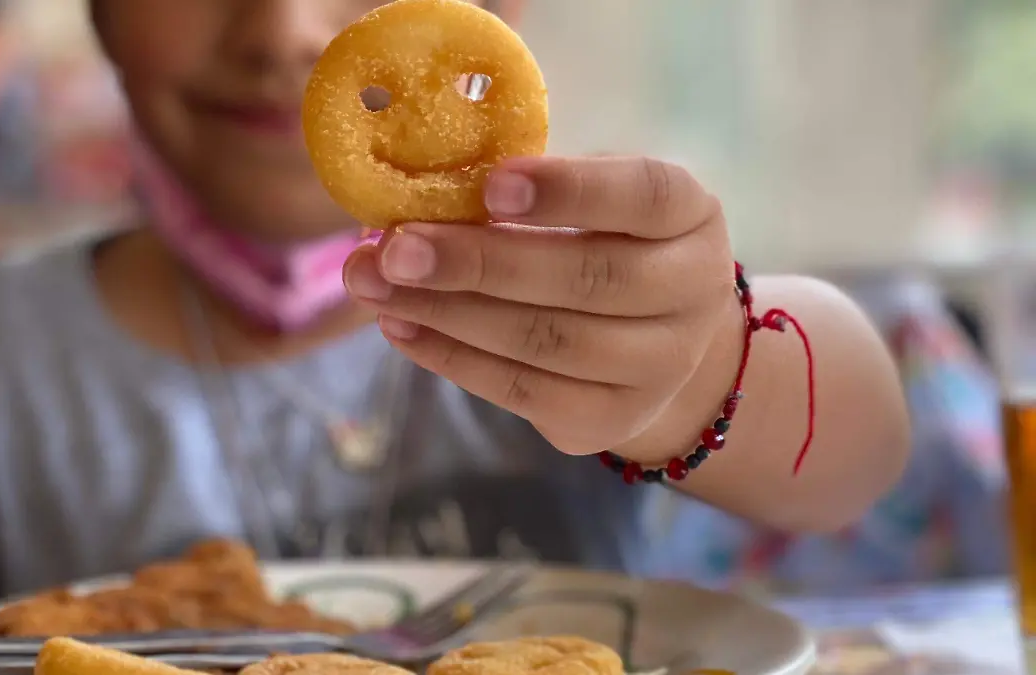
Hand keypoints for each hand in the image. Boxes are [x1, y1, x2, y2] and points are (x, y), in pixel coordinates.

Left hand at [342, 156, 738, 460]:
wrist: (657, 340)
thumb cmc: (606, 242)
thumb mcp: (592, 197)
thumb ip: (527, 188)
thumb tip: (417, 187)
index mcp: (690, 215)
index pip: (644, 196)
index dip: (569, 190)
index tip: (490, 184)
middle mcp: (691, 293)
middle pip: (584, 279)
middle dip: (477, 262)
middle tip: (395, 247)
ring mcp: (659, 368)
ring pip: (544, 341)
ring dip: (446, 312)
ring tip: (373, 283)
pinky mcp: (609, 419)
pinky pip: (520, 390)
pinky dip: (450, 357)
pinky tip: (399, 325)